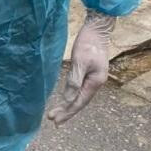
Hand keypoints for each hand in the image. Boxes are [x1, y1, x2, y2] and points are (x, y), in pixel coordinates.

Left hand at [47, 9, 115, 125]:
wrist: (98, 29)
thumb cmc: (88, 43)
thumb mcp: (80, 61)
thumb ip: (74, 80)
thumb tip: (68, 99)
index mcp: (95, 82)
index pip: (78, 102)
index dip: (67, 112)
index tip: (54, 120)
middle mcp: (96, 83)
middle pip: (79, 102)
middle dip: (67, 112)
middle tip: (53, 121)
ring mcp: (93, 78)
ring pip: (79, 96)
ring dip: (69, 105)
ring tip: (58, 113)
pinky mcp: (89, 72)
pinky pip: (80, 88)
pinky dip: (72, 95)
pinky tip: (67, 98)